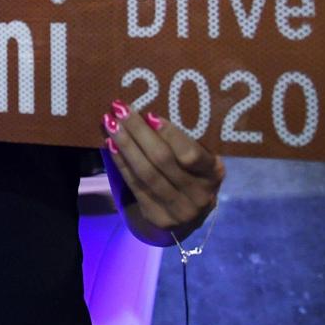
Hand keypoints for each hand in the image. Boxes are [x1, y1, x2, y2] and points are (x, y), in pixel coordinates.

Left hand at [103, 101, 224, 238]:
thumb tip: (148, 113)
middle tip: (119, 108)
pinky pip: (135, 185)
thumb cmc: (191, 175)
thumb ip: (182, 142)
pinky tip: (110, 145)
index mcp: (214, 173)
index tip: (149, 114)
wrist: (187, 215)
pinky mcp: (158, 216)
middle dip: (138, 131)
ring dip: (125, 145)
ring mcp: (179, 210)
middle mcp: (200, 195)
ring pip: (146, 173)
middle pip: (162, 160)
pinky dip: (121, 163)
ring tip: (110, 123)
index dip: (169, 134)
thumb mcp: (199, 161)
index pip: (191, 154)